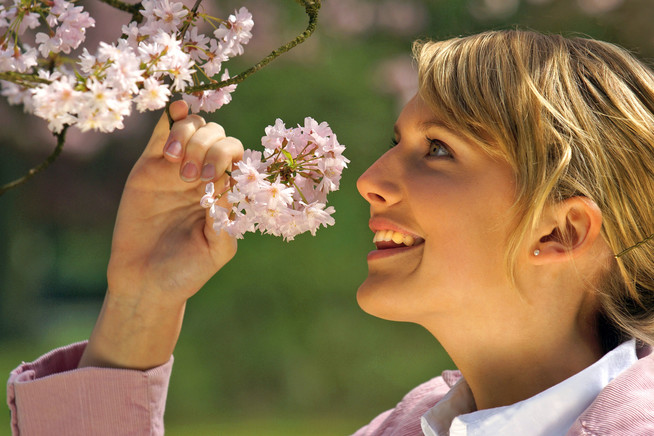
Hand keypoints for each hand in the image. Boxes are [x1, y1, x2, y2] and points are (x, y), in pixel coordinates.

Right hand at [107, 100, 242, 304]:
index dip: (228, 156)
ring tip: (175, 166)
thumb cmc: (186, 271)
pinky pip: (162, 131)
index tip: (213, 177)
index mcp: (225, 191)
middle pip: (217, 136)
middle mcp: (204, 175)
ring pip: (192, 128)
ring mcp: (176, 168)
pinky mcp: (149, 167)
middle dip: (208, 147)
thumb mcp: (216, 250)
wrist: (145, 281)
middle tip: (191, 178)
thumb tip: (228, 184)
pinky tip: (177, 110)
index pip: (237, 156)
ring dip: (189, 136)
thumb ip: (226, 219)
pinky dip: (172, 116)